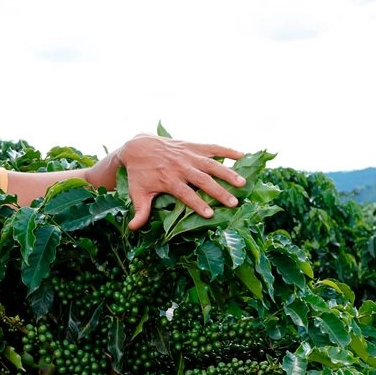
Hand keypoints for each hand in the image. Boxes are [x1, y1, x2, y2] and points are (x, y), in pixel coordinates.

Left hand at [118, 134, 244, 230]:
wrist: (138, 146)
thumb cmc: (139, 174)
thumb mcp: (137, 193)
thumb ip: (140, 211)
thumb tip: (133, 228)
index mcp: (169, 180)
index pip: (185, 194)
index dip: (197, 204)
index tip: (209, 214)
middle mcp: (181, 167)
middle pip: (203, 180)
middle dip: (218, 191)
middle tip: (233, 203)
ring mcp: (189, 155)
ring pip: (211, 164)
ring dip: (228, 173)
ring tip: (242, 182)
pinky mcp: (193, 146)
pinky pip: (213, 148)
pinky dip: (227, 151)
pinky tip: (242, 156)